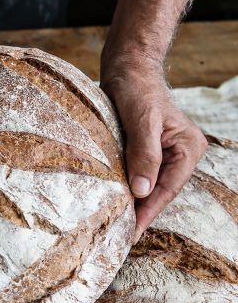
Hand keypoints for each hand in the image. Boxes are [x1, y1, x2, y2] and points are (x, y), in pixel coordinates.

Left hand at [101, 59, 207, 243]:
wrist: (127, 67)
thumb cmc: (136, 88)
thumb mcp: (141, 120)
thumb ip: (144, 154)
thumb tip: (142, 191)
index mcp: (188, 148)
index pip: (167, 188)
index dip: (148, 212)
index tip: (130, 232)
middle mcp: (181, 153)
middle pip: (159, 191)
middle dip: (140, 212)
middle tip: (118, 236)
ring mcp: (165, 153)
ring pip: (148, 185)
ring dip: (133, 203)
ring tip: (115, 226)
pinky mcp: (147, 150)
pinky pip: (139, 175)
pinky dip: (127, 188)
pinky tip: (114, 201)